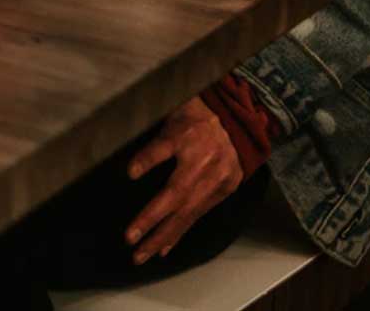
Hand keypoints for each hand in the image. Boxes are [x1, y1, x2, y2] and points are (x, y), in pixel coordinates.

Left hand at [123, 96, 242, 263]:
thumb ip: (153, 140)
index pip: (163, 149)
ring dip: (164, 236)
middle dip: (153, 221)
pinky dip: (180, 232)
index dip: (147, 160)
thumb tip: (130, 169)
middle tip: (131, 240)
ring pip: (187, 213)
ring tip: (143, 254)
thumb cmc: (196, 117)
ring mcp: (215, 181)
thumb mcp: (172, 115)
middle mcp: (204, 164)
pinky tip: (164, 249)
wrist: (239, 123)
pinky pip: (198, 216)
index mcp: (189, 137)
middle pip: (176, 196)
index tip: (130, 174)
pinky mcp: (223, 191)